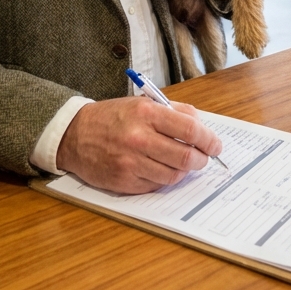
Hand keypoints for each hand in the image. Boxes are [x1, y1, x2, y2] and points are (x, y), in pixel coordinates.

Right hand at [56, 96, 222, 193]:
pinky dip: (164, 178)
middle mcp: (139, 138)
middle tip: (203, 158)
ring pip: (174, 174)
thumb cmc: (112, 118)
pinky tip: (161, 169)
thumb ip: (174, 111)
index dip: (208, 139)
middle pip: (186, 156)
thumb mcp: (142, 104)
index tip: (215, 145)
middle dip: (201, 159)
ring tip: (182, 163)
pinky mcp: (125, 181)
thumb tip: (201, 124)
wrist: (75, 135)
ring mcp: (131, 162)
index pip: (190, 129)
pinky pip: (157, 185)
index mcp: (146, 114)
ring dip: (184, 171)